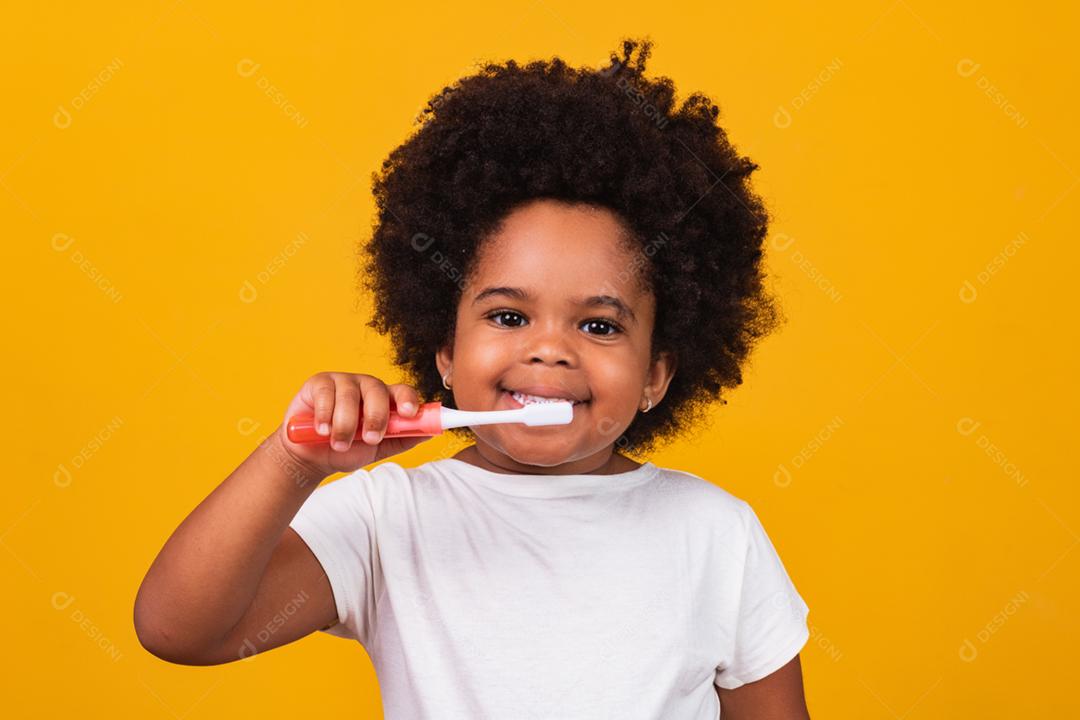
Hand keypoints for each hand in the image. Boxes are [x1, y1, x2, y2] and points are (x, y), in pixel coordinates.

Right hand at [277, 372, 428, 476]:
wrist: (311, 457)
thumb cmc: (346, 450)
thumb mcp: (378, 450)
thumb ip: (403, 439)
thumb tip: (431, 434)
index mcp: (385, 400)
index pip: (403, 391)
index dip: (408, 400)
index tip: (410, 414)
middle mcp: (366, 386)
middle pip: (377, 390)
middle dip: (375, 417)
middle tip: (369, 439)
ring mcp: (342, 382)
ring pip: (350, 396)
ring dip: (345, 425)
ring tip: (338, 444)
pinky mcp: (319, 383)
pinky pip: (325, 394)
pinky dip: (324, 416)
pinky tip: (321, 430)